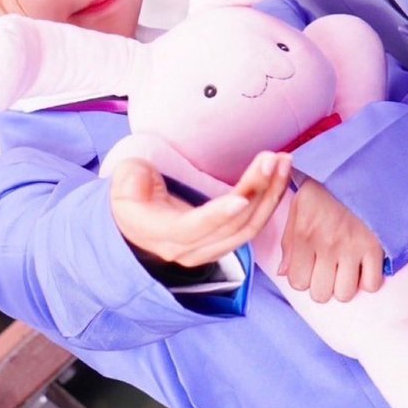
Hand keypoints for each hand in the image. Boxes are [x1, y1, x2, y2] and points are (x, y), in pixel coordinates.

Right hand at [110, 150, 290, 267]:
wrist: (133, 222)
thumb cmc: (130, 198)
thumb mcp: (124, 183)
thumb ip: (130, 180)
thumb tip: (139, 178)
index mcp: (164, 235)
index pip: (196, 227)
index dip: (219, 214)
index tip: (241, 198)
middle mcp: (191, 249)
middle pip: (233, 225)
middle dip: (257, 191)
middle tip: (272, 159)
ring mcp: (210, 249)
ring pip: (249, 227)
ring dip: (271, 194)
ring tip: (284, 162)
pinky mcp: (224, 240)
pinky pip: (253, 224)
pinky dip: (269, 200)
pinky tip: (279, 175)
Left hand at [278, 177, 383, 300]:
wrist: (358, 166)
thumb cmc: (325, 187)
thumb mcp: (299, 206)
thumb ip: (288, 241)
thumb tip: (283, 273)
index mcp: (304, 234)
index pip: (297, 282)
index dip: (304, 278)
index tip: (311, 267)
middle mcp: (325, 245)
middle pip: (320, 294)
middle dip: (323, 286)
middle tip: (329, 270)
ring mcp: (351, 247)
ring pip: (344, 294)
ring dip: (345, 285)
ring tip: (347, 269)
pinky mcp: (374, 246)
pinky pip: (371, 285)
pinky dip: (368, 280)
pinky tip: (364, 266)